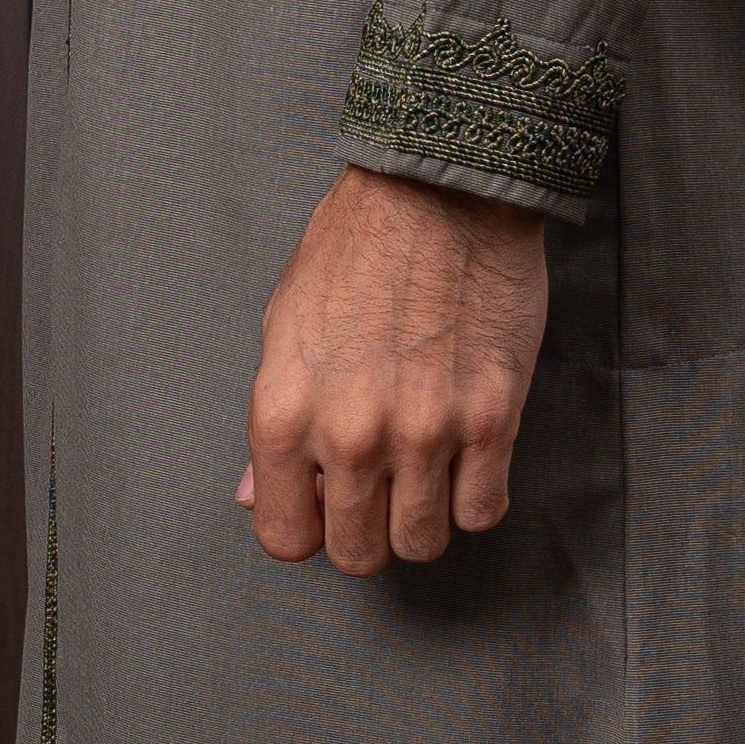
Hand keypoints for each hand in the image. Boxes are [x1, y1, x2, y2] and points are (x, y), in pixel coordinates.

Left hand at [241, 168, 548, 575]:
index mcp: (284, 413)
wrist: (439, 191)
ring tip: (423, 473)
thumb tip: (253, 495)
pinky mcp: (491, 419)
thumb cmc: (354, 249)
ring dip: (421, 518)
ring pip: (422, 544)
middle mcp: (350, 435)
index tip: (323, 505)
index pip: (285, 537)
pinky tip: (464, 460)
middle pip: (357, 553)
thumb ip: (275, 424)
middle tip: (378, 490)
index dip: (305, 527)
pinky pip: (482, 511)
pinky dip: (473, 497)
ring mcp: (425, 432)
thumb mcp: (284, 328)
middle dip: (365, 531)